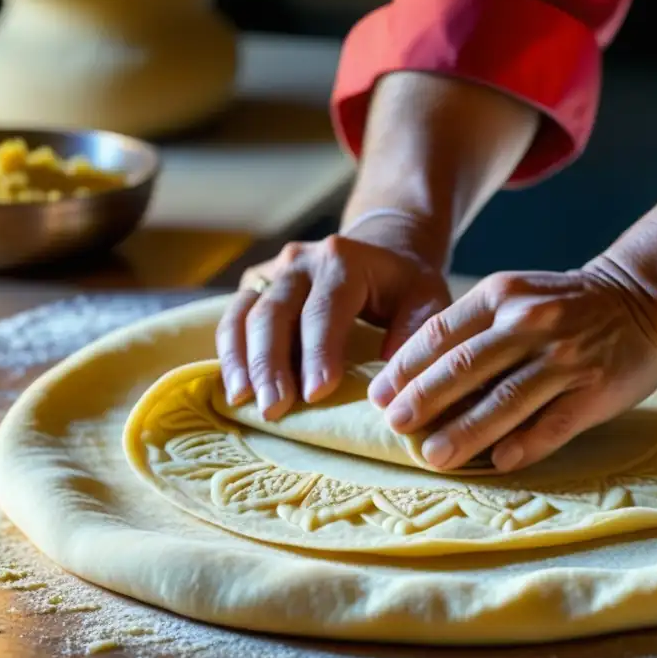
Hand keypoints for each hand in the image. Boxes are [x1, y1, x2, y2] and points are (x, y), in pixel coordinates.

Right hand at [216, 229, 451, 419]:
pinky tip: (233, 388)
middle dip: (271, 364)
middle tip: (274, 409)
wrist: (380, 248)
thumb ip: (415, 330)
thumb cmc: (405, 283)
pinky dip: (230, 353)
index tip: (317, 394)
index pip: (324, 310)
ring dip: (242, 361)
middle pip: (275, 313)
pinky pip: (233, 318)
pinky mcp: (256, 285)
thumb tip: (388, 380)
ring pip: (245, 314)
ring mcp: (274, 272)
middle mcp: (301, 262)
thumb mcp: (426, 297)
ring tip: (243, 402)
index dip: (318, 352)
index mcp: (343, 261)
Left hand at [366, 265, 656, 471]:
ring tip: (434, 455)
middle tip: (396, 427)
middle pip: (465, 368)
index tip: (379, 396)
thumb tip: (418, 383)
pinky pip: (554, 423)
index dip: (405, 368)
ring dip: (465, 431)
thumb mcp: (516, 295)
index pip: (440, 333)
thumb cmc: (567, 304)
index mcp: (503, 295)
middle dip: (424, 401)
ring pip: (504, 399)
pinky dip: (525, 444)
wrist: (645, 298)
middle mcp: (531, 323)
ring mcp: (565, 356)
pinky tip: (499, 462)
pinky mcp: (595, 389)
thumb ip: (473, 329)